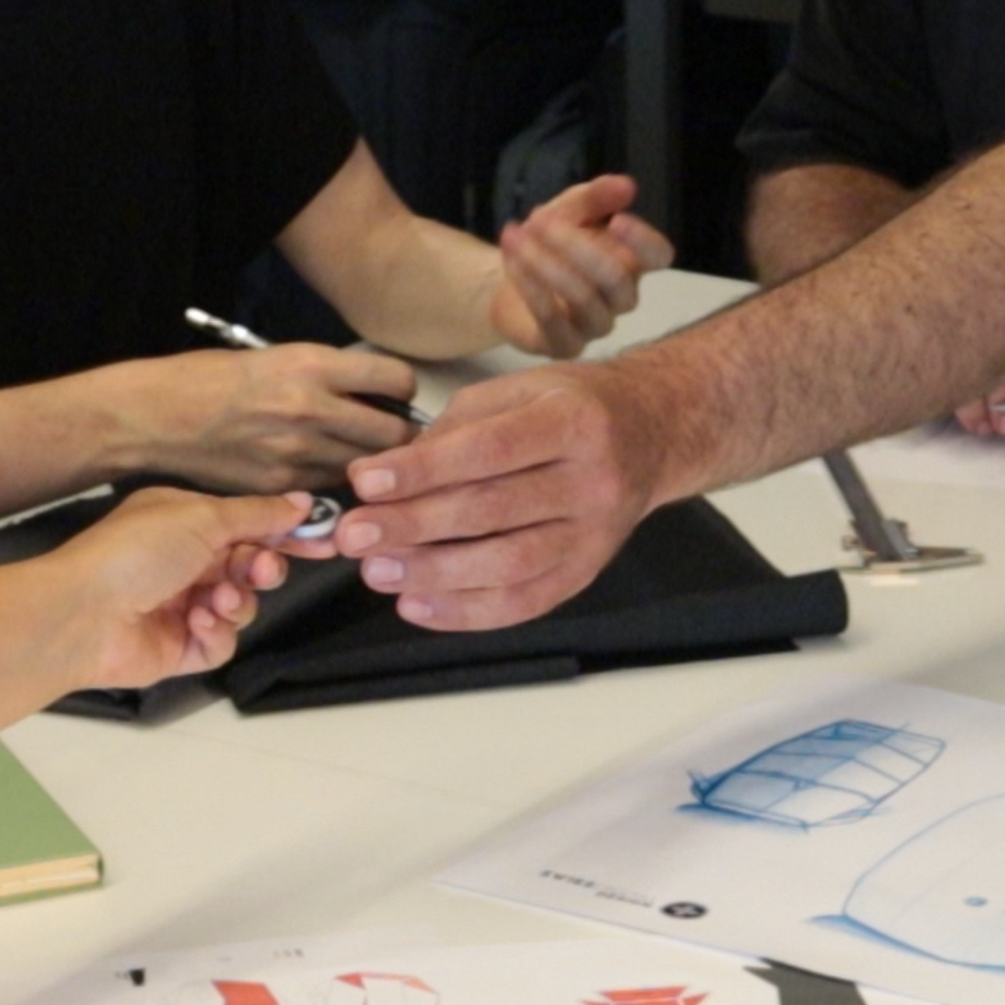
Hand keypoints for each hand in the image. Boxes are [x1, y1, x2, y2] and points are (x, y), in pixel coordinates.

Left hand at [36, 487, 316, 687]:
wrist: (83, 615)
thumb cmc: (132, 554)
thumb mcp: (203, 518)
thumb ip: (259, 514)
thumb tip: (303, 502)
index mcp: (182, 521)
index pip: (248, 524)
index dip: (287, 532)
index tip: (325, 540)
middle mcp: (182, 561)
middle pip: (249, 565)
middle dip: (261, 568)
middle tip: (260, 571)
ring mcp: (181, 606)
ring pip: (241, 605)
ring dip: (236, 601)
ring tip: (215, 600)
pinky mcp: (179, 647)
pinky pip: (222, 643)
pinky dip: (217, 634)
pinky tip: (198, 624)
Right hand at [132, 345, 417, 490]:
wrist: (157, 416)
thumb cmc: (211, 379)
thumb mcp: (275, 358)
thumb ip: (326, 377)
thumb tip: (372, 394)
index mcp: (311, 366)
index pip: (396, 379)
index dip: (404, 389)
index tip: (397, 394)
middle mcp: (312, 409)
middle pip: (395, 433)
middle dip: (403, 434)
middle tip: (397, 435)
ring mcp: (298, 453)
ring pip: (369, 467)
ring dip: (376, 464)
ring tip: (366, 457)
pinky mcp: (283, 487)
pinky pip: (332, 488)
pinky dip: (338, 482)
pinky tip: (325, 472)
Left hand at [335, 363, 661, 629]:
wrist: (650, 436)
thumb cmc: (573, 408)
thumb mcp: (517, 392)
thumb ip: (453, 431)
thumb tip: (383, 477)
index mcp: (572, 423)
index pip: (487, 452)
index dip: (421, 471)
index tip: (366, 483)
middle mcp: (591, 482)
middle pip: (492, 511)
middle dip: (413, 526)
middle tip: (355, 536)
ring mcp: (593, 535)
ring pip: (507, 565)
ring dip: (434, 575)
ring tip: (378, 573)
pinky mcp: (585, 573)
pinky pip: (523, 603)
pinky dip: (466, 612)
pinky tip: (418, 606)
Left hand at [488, 176, 674, 360]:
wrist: (507, 282)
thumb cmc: (550, 245)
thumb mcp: (569, 210)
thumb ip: (595, 197)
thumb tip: (627, 186)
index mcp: (631, 262)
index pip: (660, 257)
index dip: (645, 242)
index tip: (617, 221)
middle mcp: (620, 299)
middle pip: (616, 278)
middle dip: (575, 245)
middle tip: (538, 220)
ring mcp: (595, 326)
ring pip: (584, 298)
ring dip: (546, 263)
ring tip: (516, 236)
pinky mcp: (565, 345)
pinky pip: (553, 322)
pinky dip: (531, 287)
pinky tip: (513, 261)